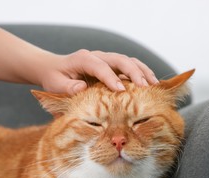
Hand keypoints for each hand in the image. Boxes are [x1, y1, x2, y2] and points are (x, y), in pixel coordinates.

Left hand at [39, 49, 158, 94]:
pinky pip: (129, 66)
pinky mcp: (112, 65)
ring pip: (128, 61)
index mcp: (83, 59)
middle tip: (145, 88)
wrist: (54, 69)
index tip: (121, 91)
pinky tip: (150, 84)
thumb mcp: (56, 85)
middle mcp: (97, 56)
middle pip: (119, 59)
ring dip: (142, 71)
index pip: (100, 66)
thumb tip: (82, 88)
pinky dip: (141, 73)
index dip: (111, 78)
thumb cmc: (55, 78)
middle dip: (134, 73)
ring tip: (154, 85)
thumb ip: (67, 88)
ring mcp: (106, 59)